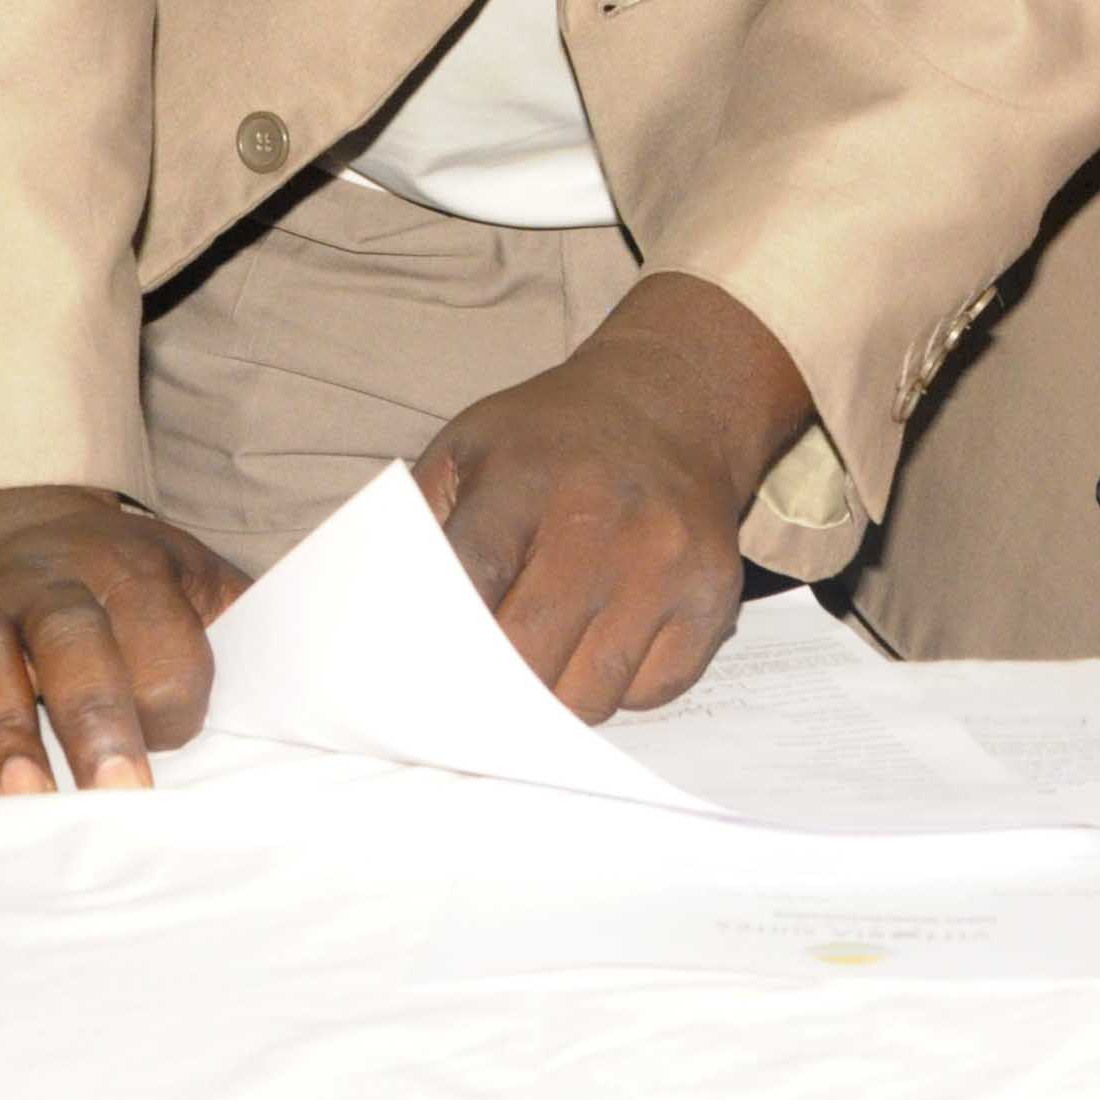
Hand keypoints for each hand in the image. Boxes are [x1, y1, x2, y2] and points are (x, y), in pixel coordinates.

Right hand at [0, 485, 249, 804]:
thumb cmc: (111, 573)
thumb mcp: (185, 573)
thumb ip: (235, 619)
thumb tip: (307, 674)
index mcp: (123, 568)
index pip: (160, 630)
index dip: (177, 688)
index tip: (186, 737)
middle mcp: (38, 585)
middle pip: (68, 636)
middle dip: (95, 711)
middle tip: (121, 788)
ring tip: (19, 796)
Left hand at [415, 270, 814, 721]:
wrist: (672, 403)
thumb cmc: (551, 440)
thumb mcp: (468, 448)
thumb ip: (419, 529)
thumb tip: (383, 631)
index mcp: (525, 479)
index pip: (468, 592)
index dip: (440, 646)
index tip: (423, 674)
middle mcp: (602, 521)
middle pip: (528, 659)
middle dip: (495, 685)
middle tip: (481, 685)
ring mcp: (667, 563)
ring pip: (591, 695)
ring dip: (560, 692)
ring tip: (550, 652)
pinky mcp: (716, 596)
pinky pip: (653, 692)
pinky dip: (623, 685)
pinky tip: (609, 638)